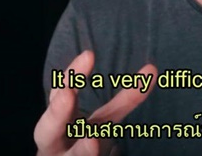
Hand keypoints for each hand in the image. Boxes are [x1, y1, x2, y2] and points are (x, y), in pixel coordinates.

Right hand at [34, 50, 157, 155]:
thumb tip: (152, 70)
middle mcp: (54, 141)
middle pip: (49, 127)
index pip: (62, 92)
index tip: (89, 55)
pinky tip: (103, 151)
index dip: (73, 75)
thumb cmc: (83, 140)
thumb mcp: (104, 120)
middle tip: (67, 95)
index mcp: (60, 120)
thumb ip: (124, 101)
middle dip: (57, 111)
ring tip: (92, 141)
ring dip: (81, 150)